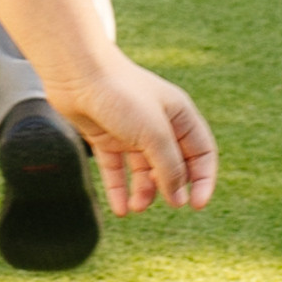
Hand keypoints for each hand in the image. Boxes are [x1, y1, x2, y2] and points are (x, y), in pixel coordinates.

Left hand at [47, 52, 218, 216]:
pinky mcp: (106, 138)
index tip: (196, 205)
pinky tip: (120, 209)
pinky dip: (119, 189)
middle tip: (166, 203)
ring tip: (136, 207)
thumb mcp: (154, 134)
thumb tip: (180, 199)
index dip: (203, 180)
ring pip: (144, 171)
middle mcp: (157, 124)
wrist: (77, 73)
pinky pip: (117, 169)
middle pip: (173, 165)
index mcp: (179, 115)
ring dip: (144, 192)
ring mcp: (131, 132)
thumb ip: (170, 168)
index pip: (201, 153)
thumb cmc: (121, 96)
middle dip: (171, 187)